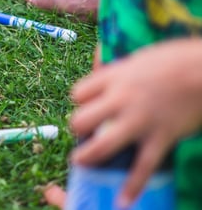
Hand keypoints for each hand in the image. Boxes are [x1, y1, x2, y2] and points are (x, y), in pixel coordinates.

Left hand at [69, 38, 201, 206]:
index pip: (78, 93)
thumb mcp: (137, 57)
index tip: (86, 106)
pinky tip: (123, 200)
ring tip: (80, 162)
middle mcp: (121, 99)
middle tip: (82, 132)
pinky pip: (143, 166)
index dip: (79, 101)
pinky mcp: (161, 137)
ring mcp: (140, 121)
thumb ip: (116, 67)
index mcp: (114, 77)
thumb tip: (96, 58)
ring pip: (103, 145)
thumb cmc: (175, 58)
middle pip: (81, 119)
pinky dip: (133, 186)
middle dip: (77, 128)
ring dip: (88, 156)